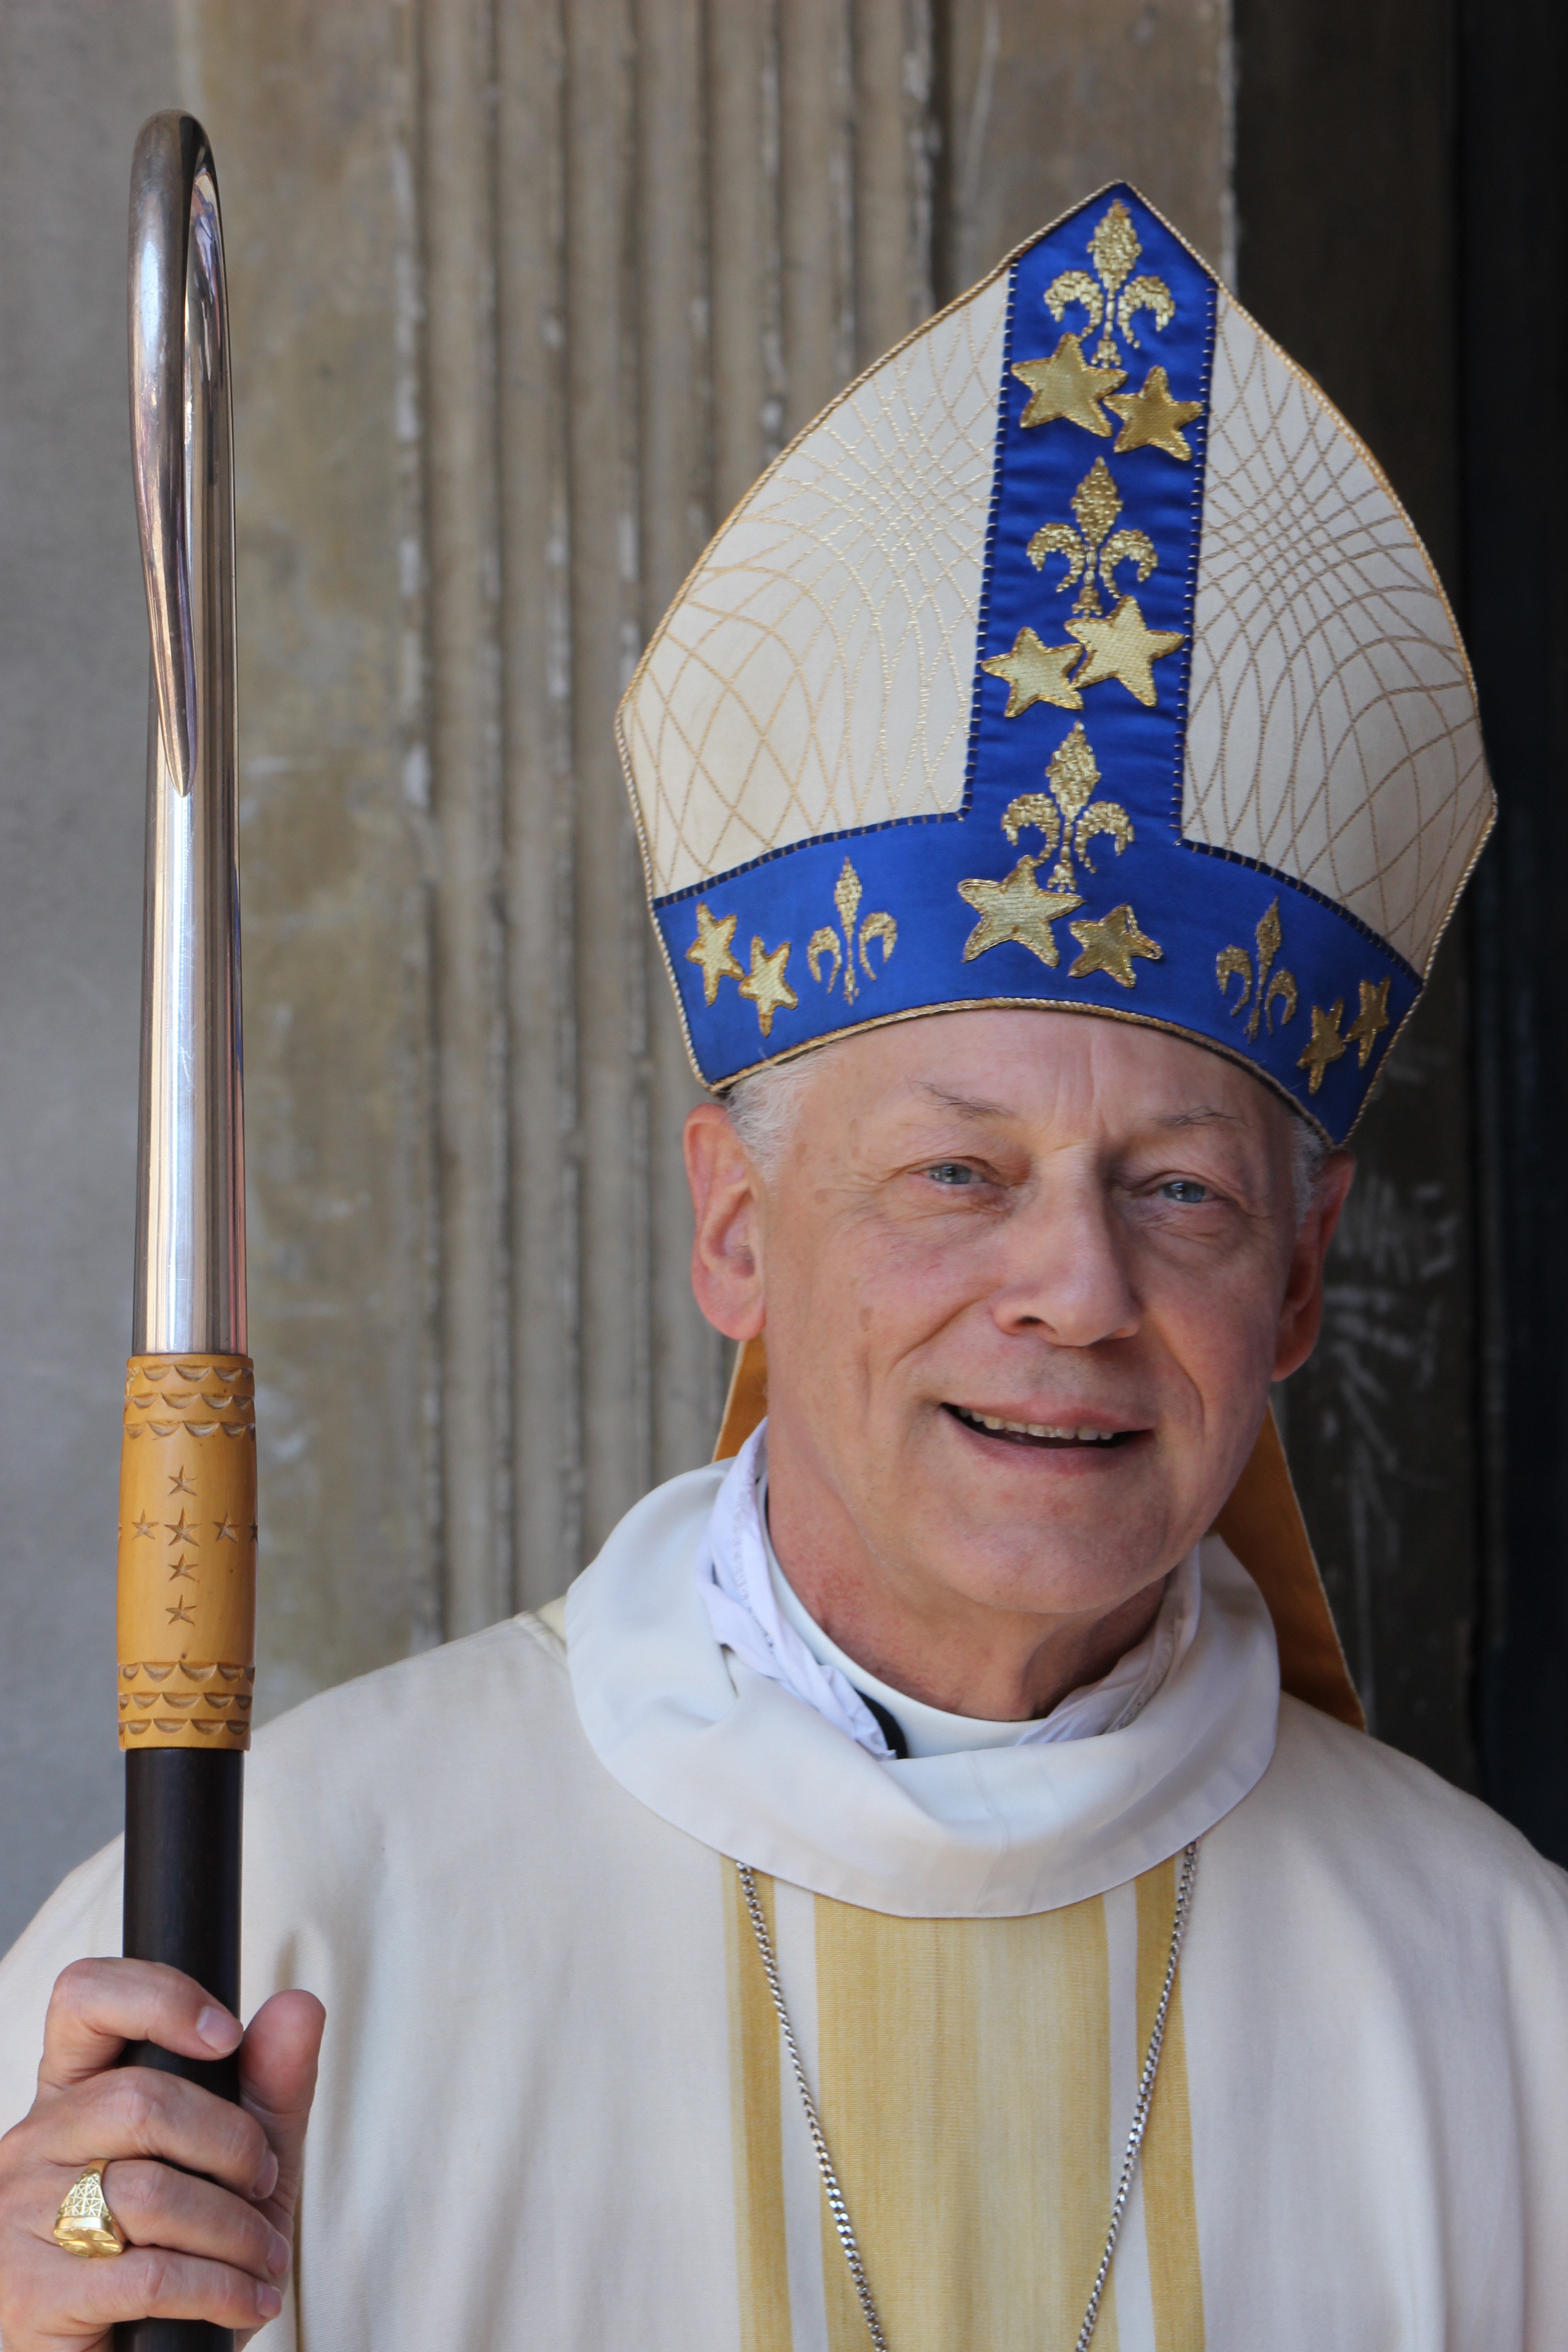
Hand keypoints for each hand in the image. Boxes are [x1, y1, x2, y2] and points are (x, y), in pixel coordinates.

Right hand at [0, 1958, 323, 2350]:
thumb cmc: (184, 2252)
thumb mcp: (240, 2163)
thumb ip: (271, 2084)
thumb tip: (299, 2004)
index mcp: (73, 2093)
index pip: (85, 1998)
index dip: (158, 1997)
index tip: (225, 2036)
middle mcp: (33, 2144)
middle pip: (140, 2099)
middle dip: (233, 2144)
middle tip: (264, 2183)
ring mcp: (19, 2220)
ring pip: (150, 2191)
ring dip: (235, 2230)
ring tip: (263, 2258)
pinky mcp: (31, 2296)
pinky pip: (149, 2274)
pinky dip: (221, 2288)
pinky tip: (246, 2299)